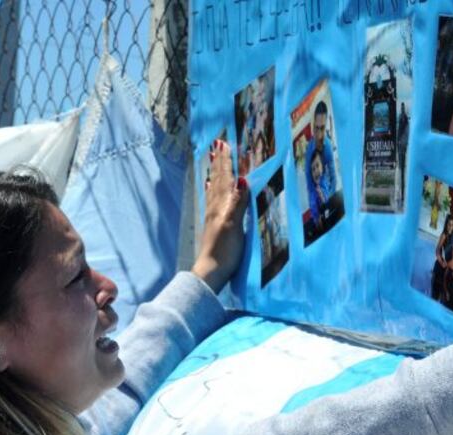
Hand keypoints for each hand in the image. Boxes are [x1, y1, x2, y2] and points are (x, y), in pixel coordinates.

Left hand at [192, 139, 248, 292]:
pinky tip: (210, 188)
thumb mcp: (233, 225)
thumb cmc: (224, 251)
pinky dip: (212, 190)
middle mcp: (215, 208)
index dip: (225, 162)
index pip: (224, 178)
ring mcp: (213, 217)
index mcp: (221, 206)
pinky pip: (212, 201)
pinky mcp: (214, 227)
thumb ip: (237, 202)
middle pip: (217, 180)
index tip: (224, 144)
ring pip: (214, 188)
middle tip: (218, 145)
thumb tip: (242, 179)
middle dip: (219, 162)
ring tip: (214, 160)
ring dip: (215, 173)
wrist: (211, 272)